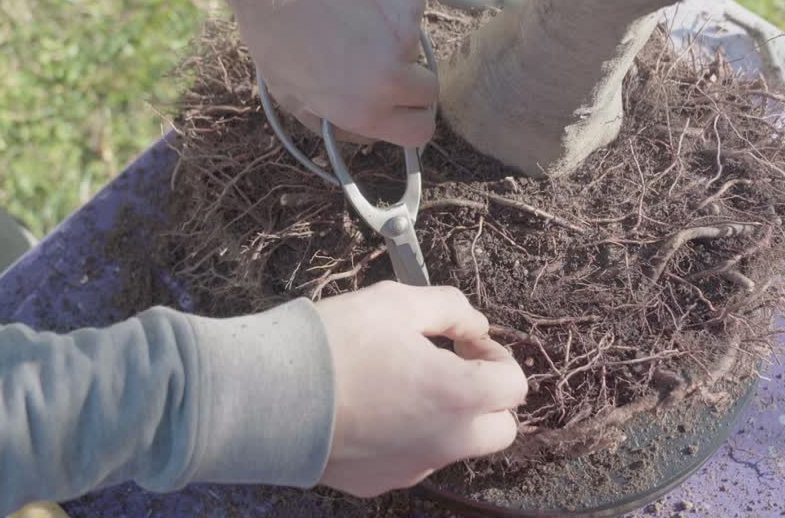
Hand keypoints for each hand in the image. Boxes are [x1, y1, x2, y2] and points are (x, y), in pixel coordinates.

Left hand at [225, 0, 437, 146]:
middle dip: (410, 79)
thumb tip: (367, 130)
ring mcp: (405, 31)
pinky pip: (410, 7)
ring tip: (353, 16)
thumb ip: (335, 121)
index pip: (420, 131)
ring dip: (394, 35)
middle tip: (377, 59)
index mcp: (363, 109)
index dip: (412, 119)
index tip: (403, 106)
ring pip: (415, 43)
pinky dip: (391, 2)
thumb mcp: (289, 93)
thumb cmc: (271, 28)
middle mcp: (391, 76)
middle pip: (429, 90)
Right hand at [314, 282, 527, 497]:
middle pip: (500, 430)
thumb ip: (450, 308)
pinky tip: (371, 409)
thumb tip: (473, 323)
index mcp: (458, 396)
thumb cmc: (334, 345)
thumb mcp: (396, 302)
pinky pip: (412, 459)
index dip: (496, 357)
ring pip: (455, 447)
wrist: (269, 395)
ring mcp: (414, 467)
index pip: (514, 386)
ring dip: (446, 418)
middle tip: (449, 369)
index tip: (466, 343)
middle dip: (485, 399)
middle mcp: (445, 441)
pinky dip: (407, 437)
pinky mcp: (380, 482)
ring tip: (401, 384)